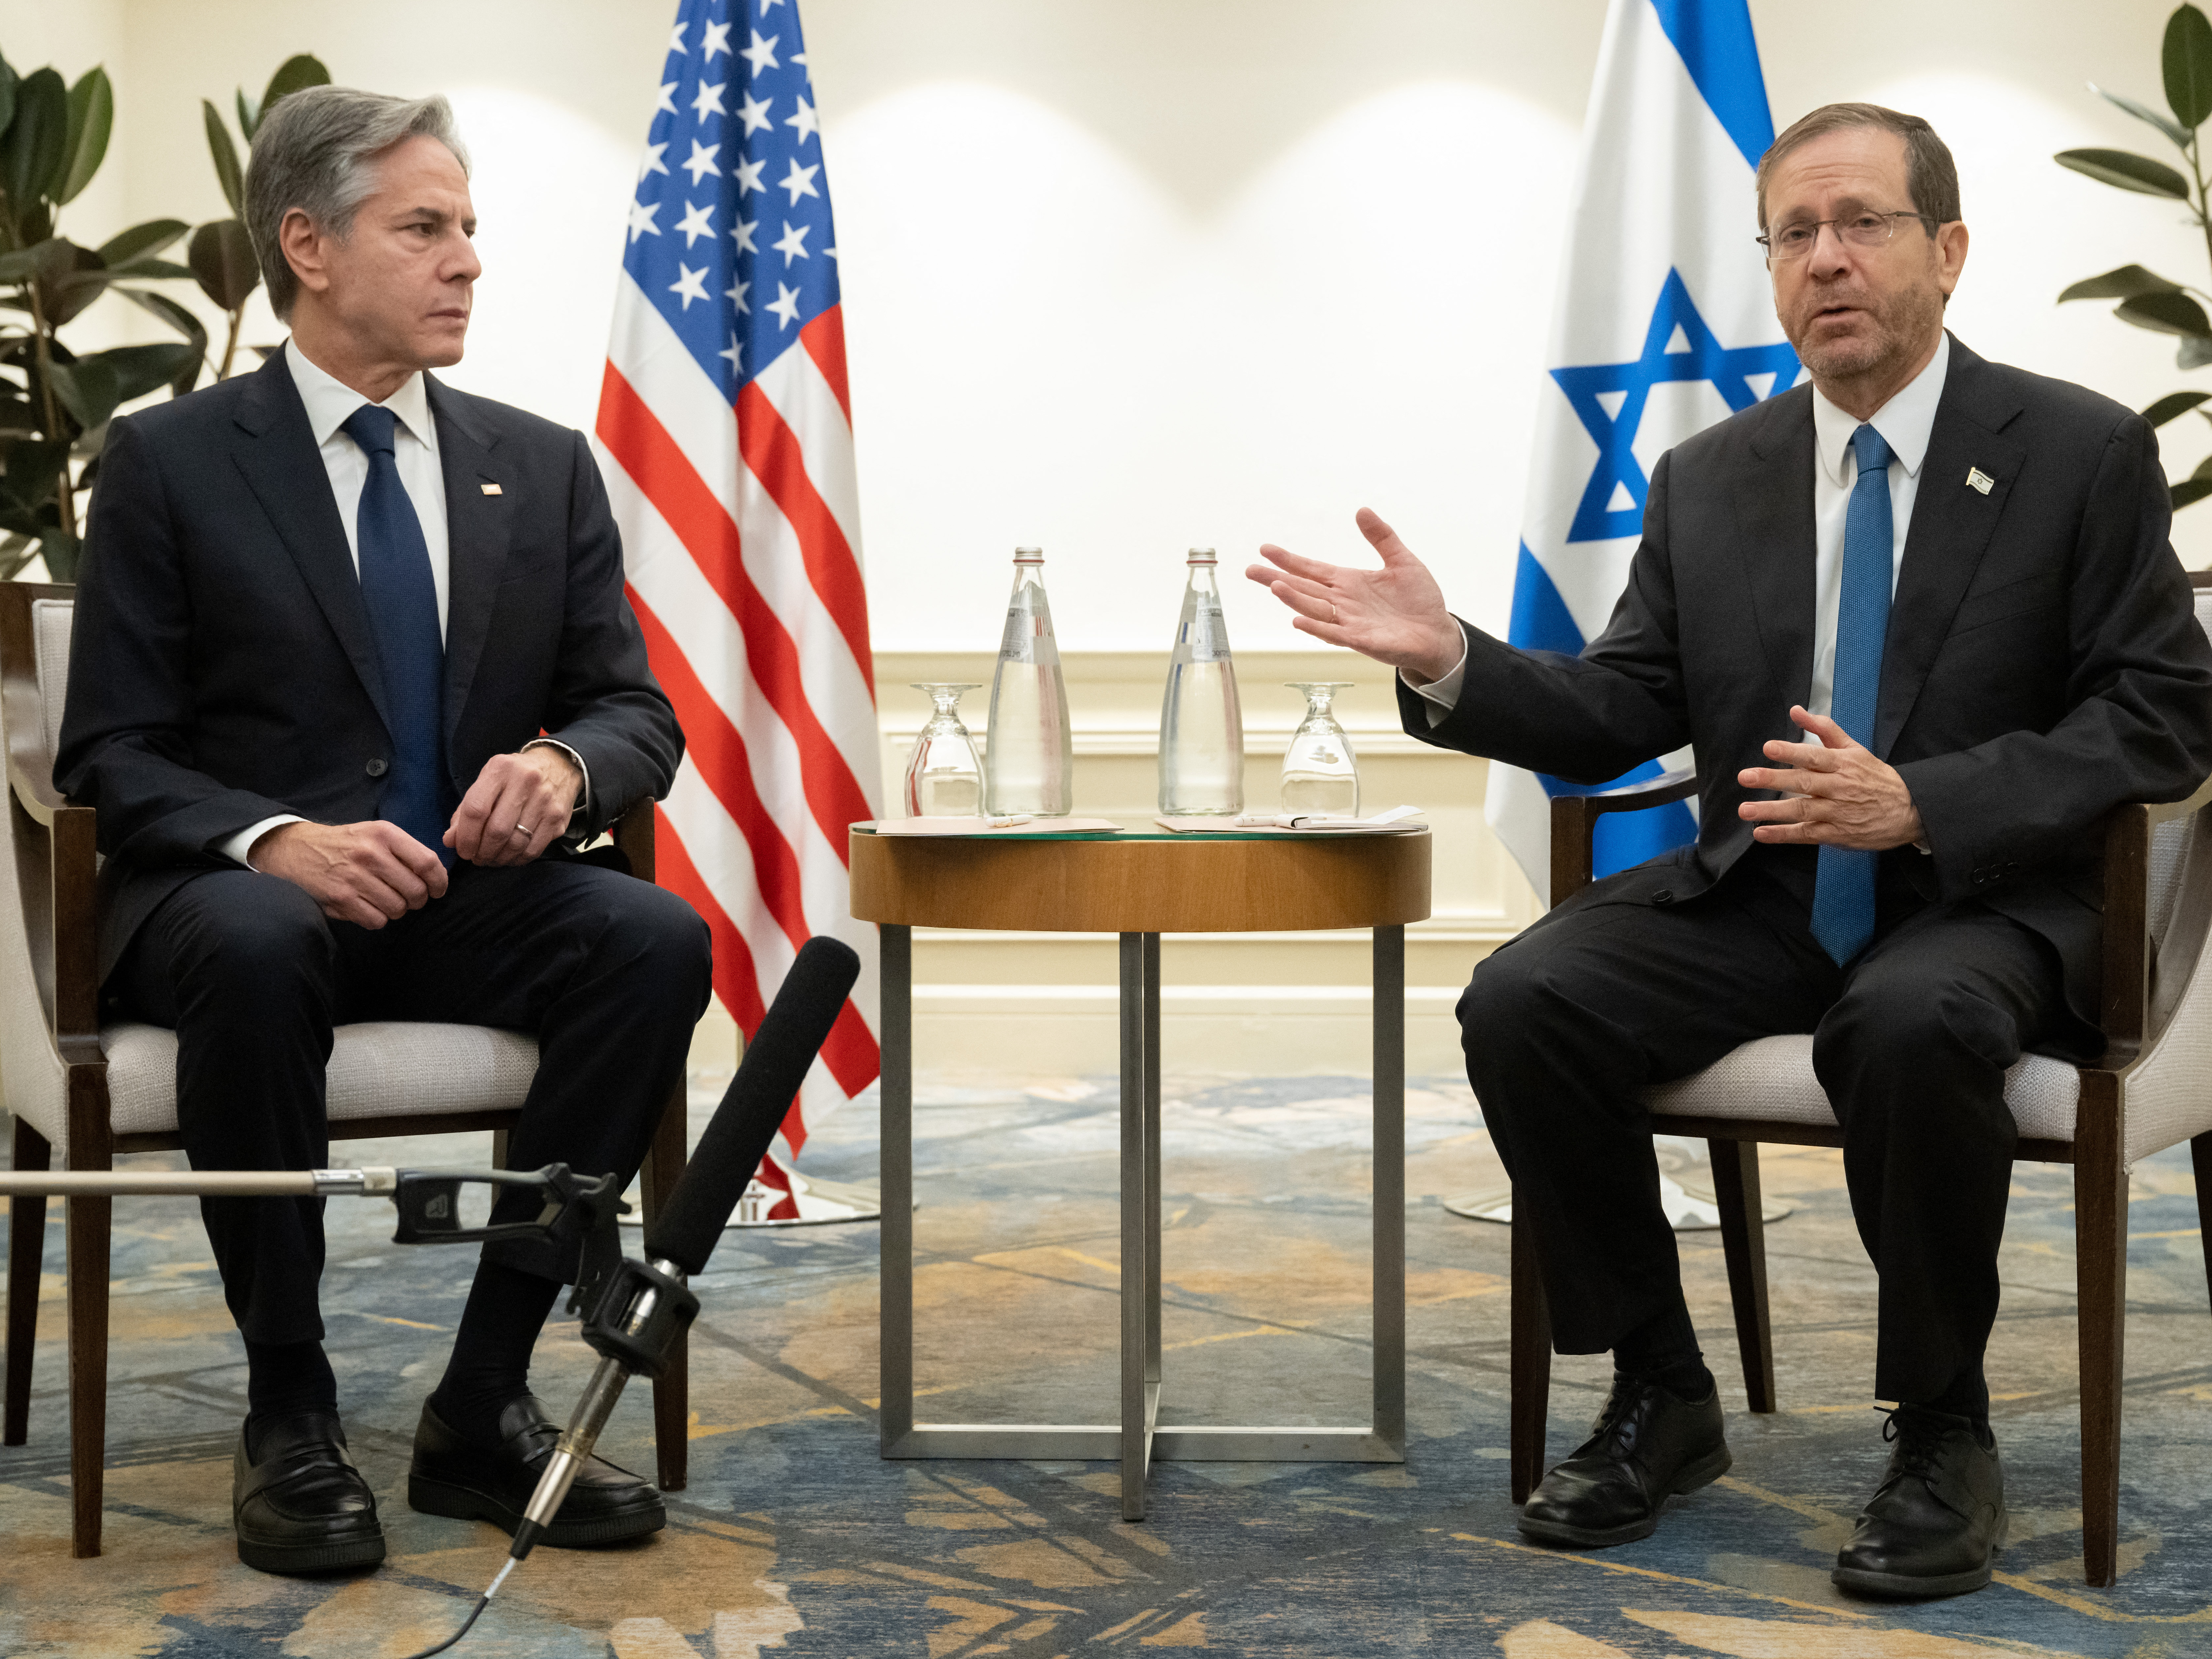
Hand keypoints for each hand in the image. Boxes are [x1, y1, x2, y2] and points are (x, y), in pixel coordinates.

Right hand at [251, 820, 448, 927]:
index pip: (428, 862)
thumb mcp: (376, 833)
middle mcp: (370, 854)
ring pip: (398, 908)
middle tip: (409, 898)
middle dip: (418, 900)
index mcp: (384, 834)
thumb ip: (406, 850)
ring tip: (386, 900)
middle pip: (416, 891)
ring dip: (397, 909)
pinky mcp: (340, 898)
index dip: (439, 882)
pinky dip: (377, 918)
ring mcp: (354, 877)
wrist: (299, 848)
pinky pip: (377, 920)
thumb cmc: (347, 843)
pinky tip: (369, 907)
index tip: (438, 890)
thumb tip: (436, 877)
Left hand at [446, 746, 582, 866]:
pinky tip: (510, 857)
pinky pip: (534, 849)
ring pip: (516, 844)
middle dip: (482, 851)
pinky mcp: (558, 818)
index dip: (466, 837)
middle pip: (497, 830)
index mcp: (501, 769)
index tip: (463, 850)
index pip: (476, 810)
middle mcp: (525, 782)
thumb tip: (450, 841)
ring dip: (499, 858)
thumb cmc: (513, 777)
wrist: (557, 765)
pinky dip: (517, 859)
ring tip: (491, 859)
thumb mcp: (487, 782)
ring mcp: (545, 801)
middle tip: (477, 858)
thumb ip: (465, 810)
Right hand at [1244, 507, 1464, 680]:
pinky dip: (1316, 627)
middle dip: (1276, 579)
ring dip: (1293, 599)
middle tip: (1250, 569)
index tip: (1266, 549)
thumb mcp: (1402, 561)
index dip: (1290, 559)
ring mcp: (1349, 622)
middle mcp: (1343, 602)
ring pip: (1314, 609)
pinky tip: (1298, 620)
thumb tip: (1362, 510)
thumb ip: (1381, 537)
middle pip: (1303, 588)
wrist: (1437, 633)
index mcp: (1349, 582)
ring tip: (1275, 585)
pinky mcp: (1361, 640)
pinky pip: (1334, 634)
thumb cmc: (1419, 600)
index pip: (1312, 569)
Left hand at [1737, 706, 1923, 850]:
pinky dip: (1783, 835)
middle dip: (1773, 779)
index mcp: (1843, 764)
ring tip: (1745, 810)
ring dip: (1771, 811)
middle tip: (1746, 777)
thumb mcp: (1855, 749)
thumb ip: (1824, 730)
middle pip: (1803, 782)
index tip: (1769, 747)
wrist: (1909, 810)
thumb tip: (1797, 711)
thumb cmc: (1876, 778)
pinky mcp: (1837, 833)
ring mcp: (1837, 812)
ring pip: (1801, 810)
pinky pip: (1806, 834)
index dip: (1791, 752)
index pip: (1814, 756)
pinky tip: (1762, 833)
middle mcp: (1839, 787)